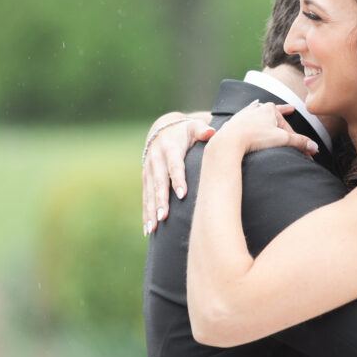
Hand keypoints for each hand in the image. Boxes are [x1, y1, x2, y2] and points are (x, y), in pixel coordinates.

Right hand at [142, 112, 214, 233]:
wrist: (162, 130)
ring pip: (149, 193)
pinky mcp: (145, 179)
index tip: (183, 194)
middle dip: (161, 201)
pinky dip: (146, 213)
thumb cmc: (185, 131)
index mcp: (170, 148)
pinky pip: (145, 198)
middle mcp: (156, 160)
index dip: (178, 179)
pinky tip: (148, 230)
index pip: (175, 166)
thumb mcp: (193, 126)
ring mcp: (148, 170)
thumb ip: (202, 130)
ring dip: (151, 211)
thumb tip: (211, 132)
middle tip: (164, 217)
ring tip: (153, 228)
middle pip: (159, 183)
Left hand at [210, 101, 318, 157]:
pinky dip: (252, 114)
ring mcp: (245, 114)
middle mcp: (258, 108)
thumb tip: (315, 147)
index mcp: (270, 109)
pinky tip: (252, 109)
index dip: (297, 140)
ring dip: (267, 112)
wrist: (229, 141)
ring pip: (260, 112)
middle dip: (283, 115)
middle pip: (275, 115)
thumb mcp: (282, 139)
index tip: (304, 152)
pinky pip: (247, 116)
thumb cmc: (255, 137)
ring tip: (269, 107)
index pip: (288, 127)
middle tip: (291, 109)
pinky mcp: (235, 122)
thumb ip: (299, 142)